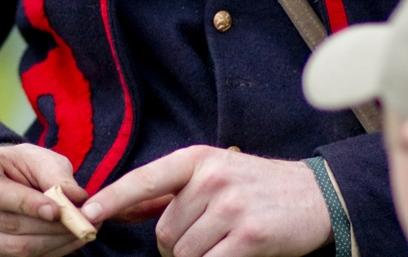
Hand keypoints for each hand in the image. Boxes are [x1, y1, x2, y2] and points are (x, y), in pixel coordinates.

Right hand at [0, 144, 88, 256]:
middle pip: (6, 223)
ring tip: (81, 231)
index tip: (57, 210)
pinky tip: (68, 240)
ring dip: (52, 242)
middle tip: (82, 222)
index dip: (25, 203)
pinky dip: (49, 251)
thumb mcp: (38, 158)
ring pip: (14, 247)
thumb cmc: (20, 164)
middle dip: (48, 226)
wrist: (6, 178)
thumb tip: (76, 199)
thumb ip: (56, 176)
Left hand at [82, 146, 332, 256]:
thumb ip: (167, 192)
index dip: (114, 198)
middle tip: (208, 238)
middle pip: (165, 233)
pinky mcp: (250, 235)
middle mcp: (211, 178)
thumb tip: (121, 207)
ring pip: (185, 254)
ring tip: (224, 244)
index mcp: (196, 159)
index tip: (91, 215)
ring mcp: (230, 206)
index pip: (145, 179)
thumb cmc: (256, 188)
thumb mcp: (211, 175)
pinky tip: (235, 254)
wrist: (316, 197)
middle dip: (177, 247)